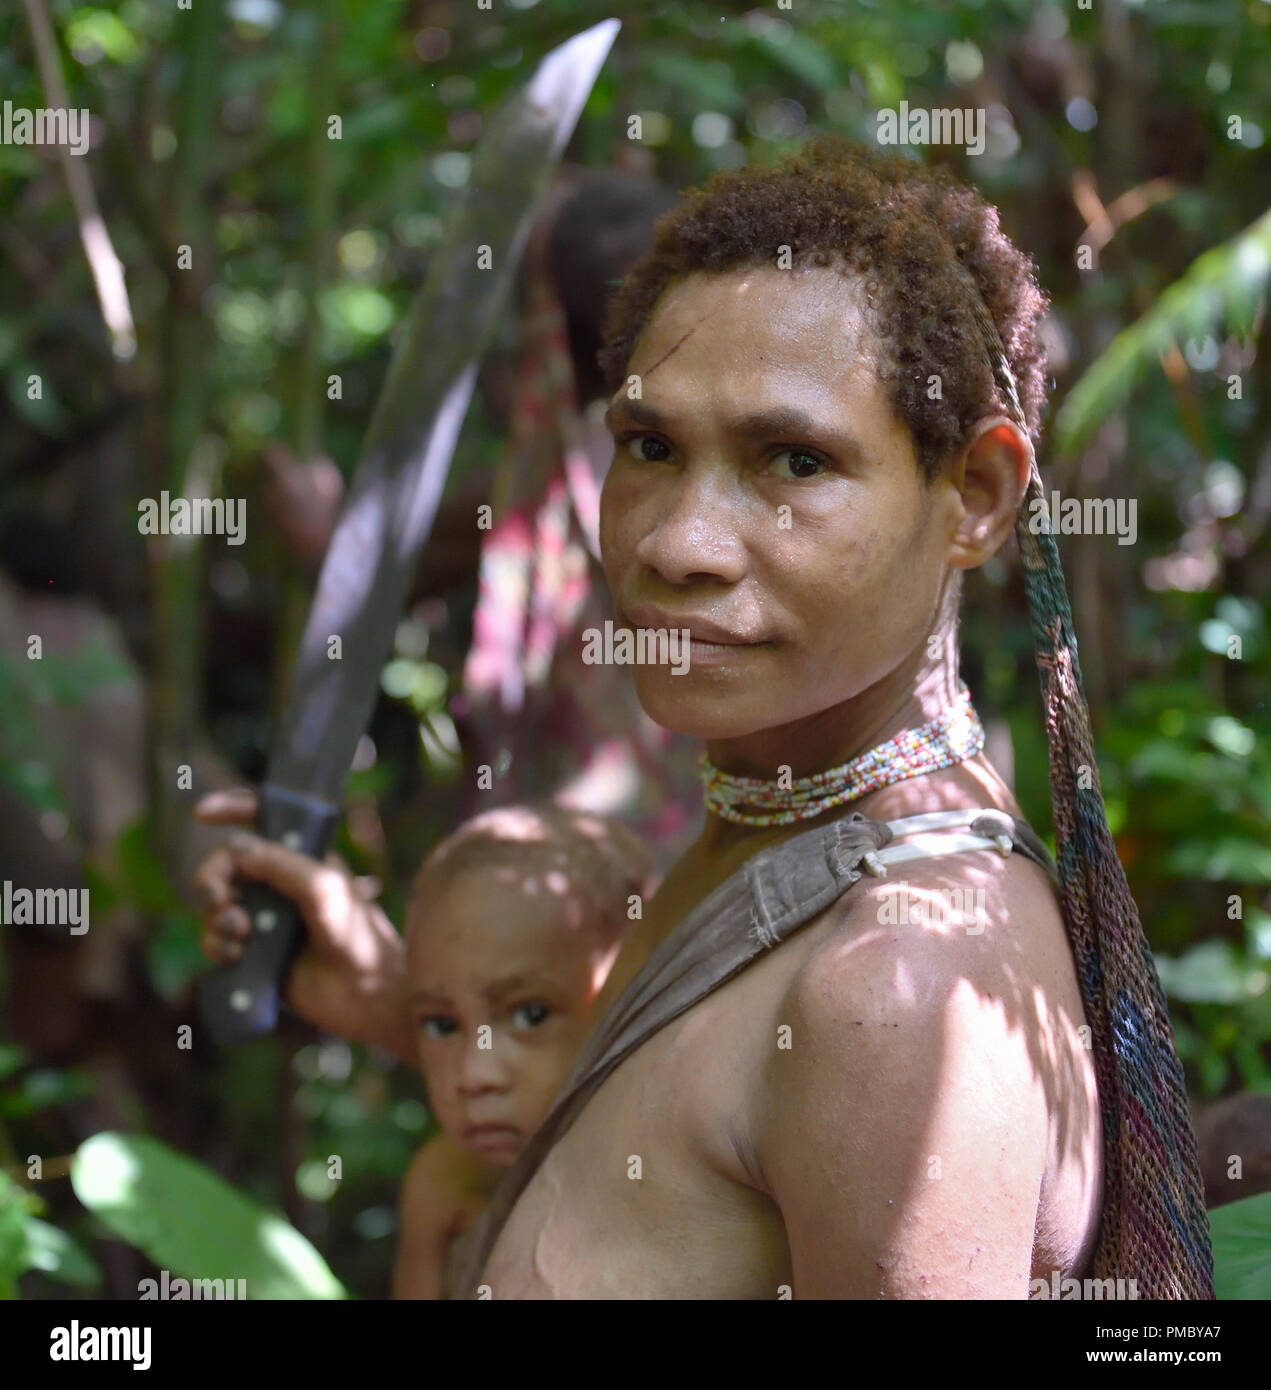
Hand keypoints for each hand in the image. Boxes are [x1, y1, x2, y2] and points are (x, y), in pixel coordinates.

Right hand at [191, 789, 413, 1061]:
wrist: (365, 995)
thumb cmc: (356, 935)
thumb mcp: (323, 888)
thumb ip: (280, 864)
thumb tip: (235, 848)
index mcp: (302, 858)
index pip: (264, 821)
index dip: (233, 809)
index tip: (201, 814)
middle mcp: (280, 885)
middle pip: (225, 865)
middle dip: (212, 877)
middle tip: (221, 898)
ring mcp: (266, 919)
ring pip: (216, 904)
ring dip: (216, 916)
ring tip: (241, 934)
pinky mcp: (255, 954)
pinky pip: (216, 941)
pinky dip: (217, 946)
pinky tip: (237, 957)